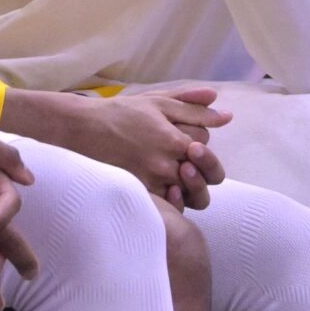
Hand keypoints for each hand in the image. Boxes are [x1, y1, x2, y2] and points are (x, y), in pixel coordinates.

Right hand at [69, 87, 229, 208]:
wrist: (83, 130)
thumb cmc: (121, 113)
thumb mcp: (159, 103)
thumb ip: (194, 108)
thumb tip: (227, 115)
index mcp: (175, 141)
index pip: (206, 147)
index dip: (199, 142)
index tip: (183, 137)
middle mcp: (167, 165)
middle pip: (206, 176)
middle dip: (204, 167)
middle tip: (185, 158)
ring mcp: (153, 183)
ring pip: (191, 195)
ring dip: (190, 185)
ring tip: (174, 172)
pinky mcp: (141, 195)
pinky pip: (170, 207)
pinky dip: (173, 198)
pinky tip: (162, 184)